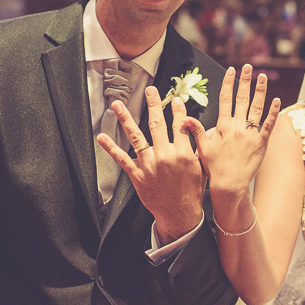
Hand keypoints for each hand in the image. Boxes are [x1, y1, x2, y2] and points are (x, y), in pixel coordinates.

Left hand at [97, 86, 203, 243]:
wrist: (180, 214)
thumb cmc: (192, 191)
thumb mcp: (202, 166)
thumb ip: (200, 144)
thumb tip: (196, 126)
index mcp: (183, 153)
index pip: (180, 125)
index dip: (177, 110)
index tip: (174, 99)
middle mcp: (165, 156)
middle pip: (157, 124)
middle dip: (154, 105)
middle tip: (150, 90)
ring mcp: (149, 165)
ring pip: (136, 137)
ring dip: (126, 119)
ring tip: (118, 105)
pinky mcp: (137, 175)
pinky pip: (122, 159)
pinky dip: (110, 147)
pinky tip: (102, 136)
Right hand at [185, 64, 279, 200]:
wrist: (229, 184)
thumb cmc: (214, 167)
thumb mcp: (202, 147)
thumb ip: (196, 130)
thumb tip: (184, 117)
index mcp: (223, 126)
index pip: (225, 99)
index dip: (228, 83)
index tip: (231, 71)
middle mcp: (237, 127)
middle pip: (242, 99)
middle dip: (245, 81)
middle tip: (248, 67)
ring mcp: (250, 134)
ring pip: (257, 108)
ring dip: (260, 91)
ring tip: (263, 77)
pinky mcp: (262, 143)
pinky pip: (269, 125)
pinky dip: (273, 112)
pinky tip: (277, 100)